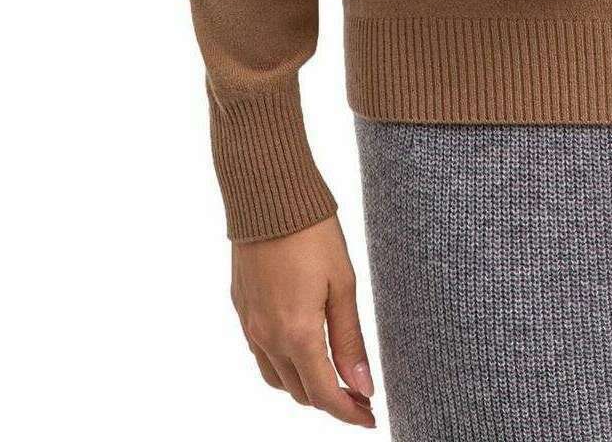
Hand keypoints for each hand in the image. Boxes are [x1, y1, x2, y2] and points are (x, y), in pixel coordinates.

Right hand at [230, 213, 377, 426]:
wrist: (268, 195)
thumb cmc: (312, 232)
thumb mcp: (343, 284)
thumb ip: (349, 340)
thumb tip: (363, 386)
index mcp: (296, 334)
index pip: (323, 394)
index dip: (348, 412)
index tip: (370, 416)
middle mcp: (267, 337)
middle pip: (299, 392)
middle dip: (329, 400)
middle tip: (359, 393)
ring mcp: (249, 324)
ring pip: (276, 377)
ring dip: (304, 384)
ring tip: (333, 374)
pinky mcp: (241, 308)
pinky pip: (260, 352)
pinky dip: (283, 363)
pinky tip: (303, 346)